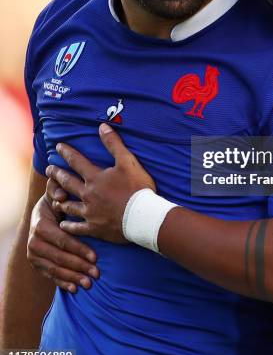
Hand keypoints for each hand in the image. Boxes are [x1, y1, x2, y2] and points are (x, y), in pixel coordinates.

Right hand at [27, 193, 98, 292]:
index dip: (79, 249)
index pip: (62, 240)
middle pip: (60, 258)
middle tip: (97, 273)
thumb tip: (62, 196)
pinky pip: (50, 276)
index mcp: (40, 225)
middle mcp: (33, 242)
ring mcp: (33, 256)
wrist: (43, 213)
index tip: (95, 256)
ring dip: (73, 277)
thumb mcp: (56, 193)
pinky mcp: (36, 264)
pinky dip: (62, 283)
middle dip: (79, 266)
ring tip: (90, 283)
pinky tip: (75, 289)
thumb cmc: (56, 202)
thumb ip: (58, 190)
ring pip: (55, 269)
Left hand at [46, 123, 155, 242]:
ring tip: (54, 198)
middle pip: (67, 182)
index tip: (57, 147)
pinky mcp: (94, 227)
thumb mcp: (127, 161)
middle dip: (57, 174)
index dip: (67, 153)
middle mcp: (88, 194)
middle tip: (48, 170)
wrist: (142, 216)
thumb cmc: (137, 188)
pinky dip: (69, 226)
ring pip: (69, 206)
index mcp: (95, 178)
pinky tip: (64, 224)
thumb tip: (102, 126)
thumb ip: (114, 144)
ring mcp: (90, 212)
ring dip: (60, 200)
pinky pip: (77, 227)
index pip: (77, 162)